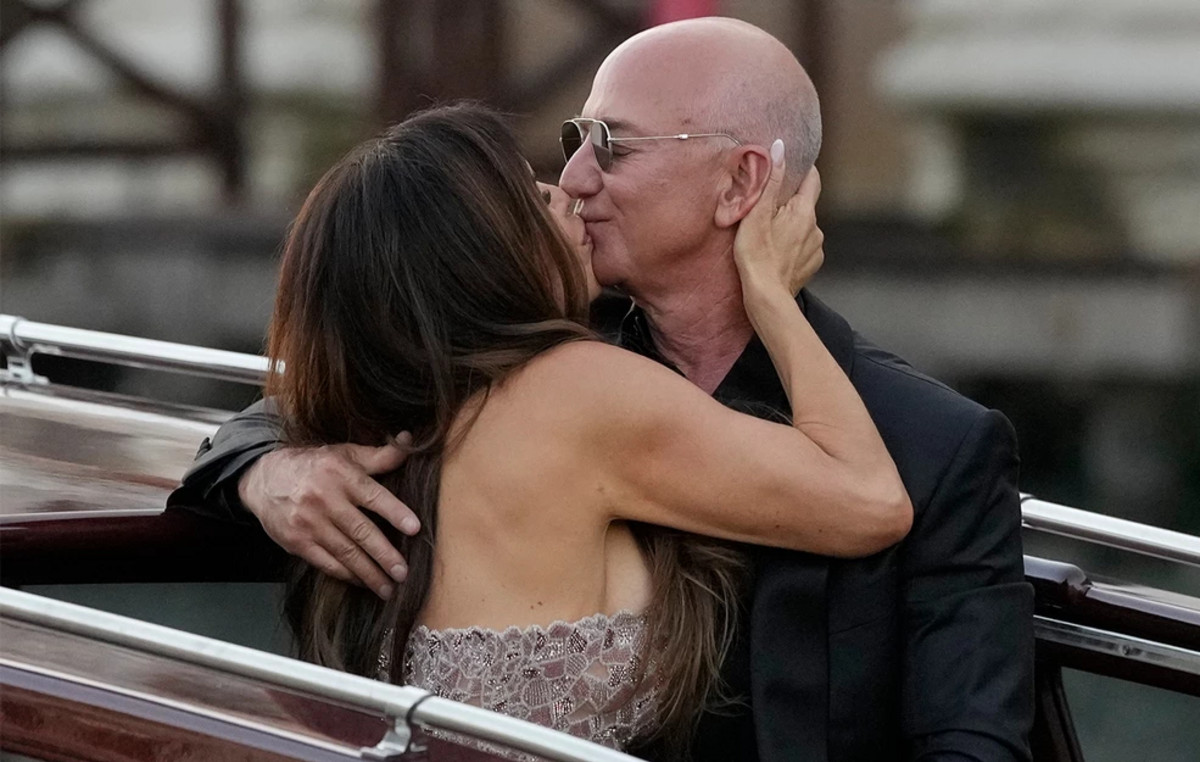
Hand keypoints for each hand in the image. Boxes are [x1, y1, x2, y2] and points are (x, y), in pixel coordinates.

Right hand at [238, 434, 418, 597]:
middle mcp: (324, 499)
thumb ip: (378, 456)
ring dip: (369, 573)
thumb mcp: (343, 454)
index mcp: (340, 474)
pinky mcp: (296, 542)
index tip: (415, 529)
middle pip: (361, 531)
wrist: (263, 479)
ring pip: (345, 552)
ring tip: (389, 588)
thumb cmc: (313, 465)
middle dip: (385, 555)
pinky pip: (326, 563)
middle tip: (404, 573)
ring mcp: (308, 523)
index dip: (395, 512)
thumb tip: (409, 442)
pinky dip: (347, 575)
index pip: (373, 496)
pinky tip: (363, 582)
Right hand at [733, 141, 823, 298]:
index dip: (802, 170)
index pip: (812, 179)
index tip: (789, 168)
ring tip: (769, 234)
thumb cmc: (756, 255)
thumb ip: (771, 179)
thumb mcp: (757, 213)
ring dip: (791, 225)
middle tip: (767, 207)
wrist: (765, 296)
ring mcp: (816, 247)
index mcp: (805, 211)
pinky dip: (793, 244)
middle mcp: (817, 227)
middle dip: (789, 202)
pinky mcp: (812, 264)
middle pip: (805, 204)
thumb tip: (780, 148)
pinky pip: (804, 246)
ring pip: (804, 226)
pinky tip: (777, 251)